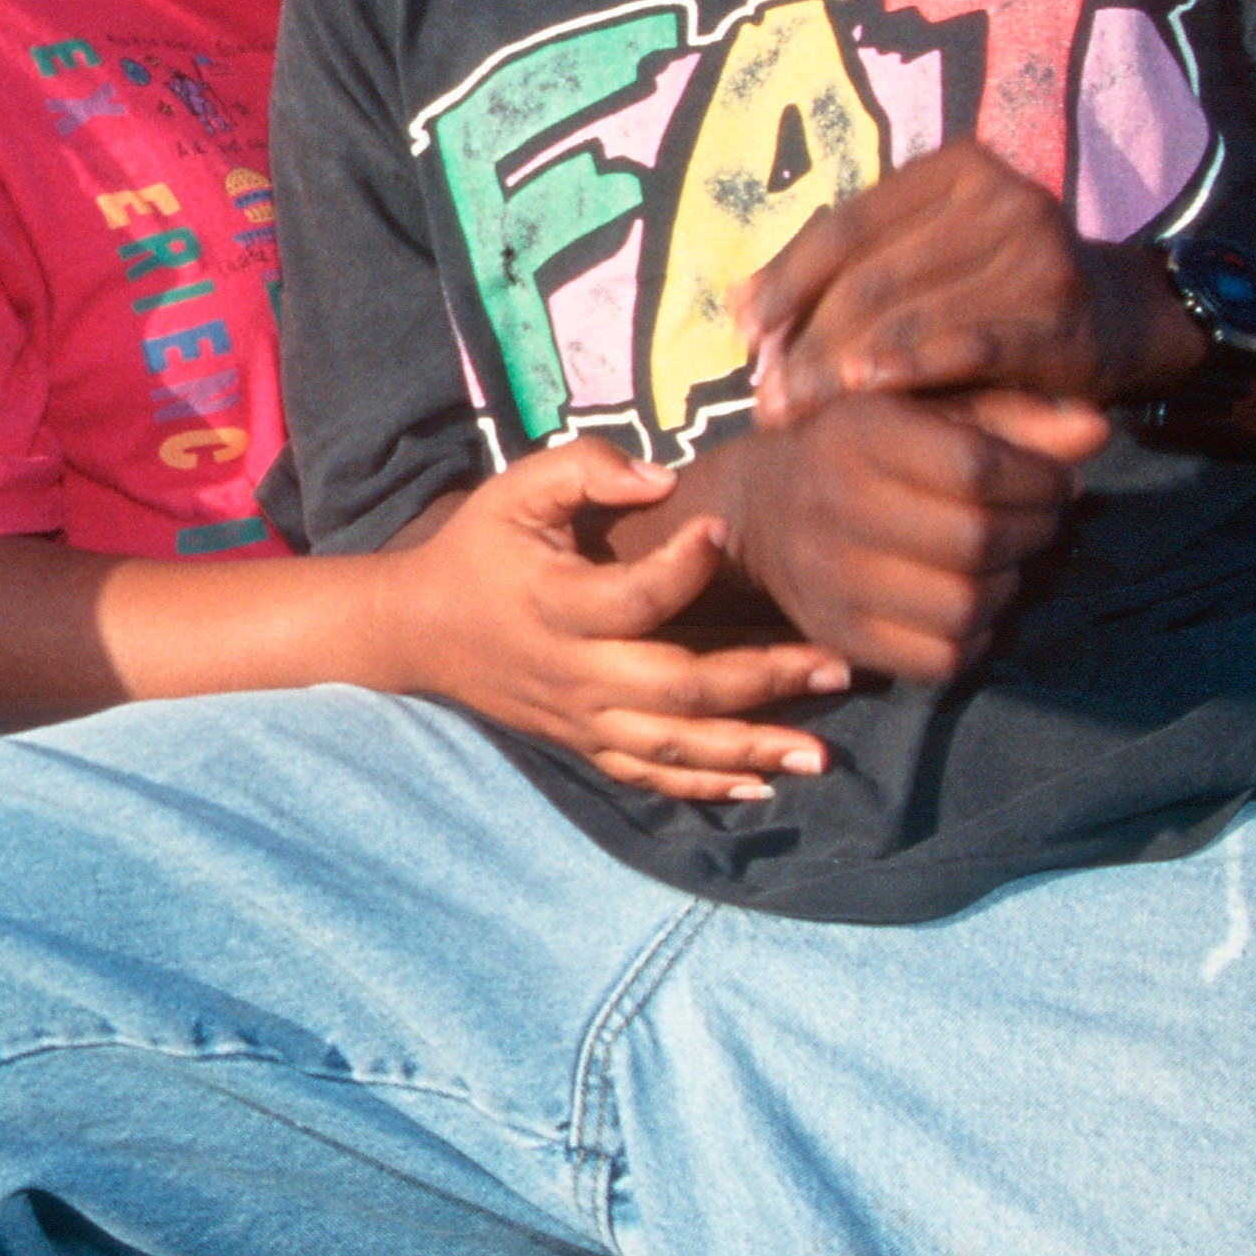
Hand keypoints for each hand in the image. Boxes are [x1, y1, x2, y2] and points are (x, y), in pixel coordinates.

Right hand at [372, 443, 854, 803]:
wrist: (419, 628)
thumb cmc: (479, 549)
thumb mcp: (513, 490)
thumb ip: (584, 469)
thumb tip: (662, 479)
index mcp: (558, 604)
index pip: (636, 596)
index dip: (684, 566)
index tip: (721, 528)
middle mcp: (574, 671)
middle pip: (679, 686)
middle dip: (764, 679)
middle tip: (837, 667)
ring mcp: (580, 717)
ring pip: (675, 745)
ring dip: (751, 750)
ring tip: (821, 755)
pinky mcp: (583, 741)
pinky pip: (649, 774)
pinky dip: (704, 786)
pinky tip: (761, 785)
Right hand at [701, 387, 1105, 685]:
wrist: (757, 508)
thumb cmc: (861, 445)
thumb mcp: (924, 408)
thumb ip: (1012, 416)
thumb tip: (1097, 432)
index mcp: (858, 433)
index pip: (976, 467)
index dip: (1040, 480)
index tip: (1057, 481)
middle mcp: (834, 506)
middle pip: (976, 540)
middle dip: (1034, 532)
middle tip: (1039, 521)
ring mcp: (829, 580)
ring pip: (964, 606)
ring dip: (1008, 586)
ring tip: (1004, 562)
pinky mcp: (837, 636)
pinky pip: (940, 659)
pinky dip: (976, 636)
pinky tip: (972, 604)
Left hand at [738, 143, 1161, 426]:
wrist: (1117, 316)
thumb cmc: (994, 286)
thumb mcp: (926, 255)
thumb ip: (847, 267)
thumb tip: (737, 304)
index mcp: (954, 168)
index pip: (846, 224)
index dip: (785, 280)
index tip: (742, 333)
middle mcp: (998, 196)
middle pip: (871, 276)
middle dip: (805, 341)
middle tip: (762, 395)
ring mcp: (1034, 252)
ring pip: (908, 314)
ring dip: (838, 370)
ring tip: (792, 408)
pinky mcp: (1057, 317)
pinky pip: (969, 344)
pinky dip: (912, 367)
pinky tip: (865, 389)